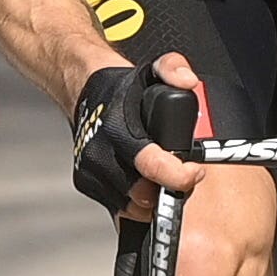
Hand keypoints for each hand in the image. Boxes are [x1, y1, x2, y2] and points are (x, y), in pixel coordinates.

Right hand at [70, 54, 207, 215]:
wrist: (81, 91)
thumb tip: (188, 80)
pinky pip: (118, 208)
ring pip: (131, 207)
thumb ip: (173, 68)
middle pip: (143, 195)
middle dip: (167, 191)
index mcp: (117, 128)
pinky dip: (135, 203)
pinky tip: (144, 186)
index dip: (179, 176)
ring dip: (152, 201)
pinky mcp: (86, 184)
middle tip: (180, 178)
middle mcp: (100, 153)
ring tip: (163, 182)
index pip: (150, 165)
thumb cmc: (119, 87)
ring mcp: (91, 172)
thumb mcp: (151, 69)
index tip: (195, 172)